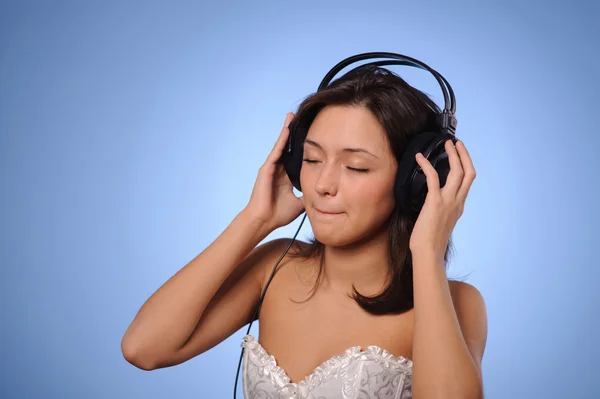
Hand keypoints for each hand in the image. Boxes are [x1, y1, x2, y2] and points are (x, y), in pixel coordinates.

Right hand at [243, 113, 304, 230]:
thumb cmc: (278, 214)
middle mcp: (278, 170)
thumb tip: (322, 193)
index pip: (296, 158)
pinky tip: (287, 129)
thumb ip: (309, 195)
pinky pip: (276, 151)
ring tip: (292, 117)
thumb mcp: (300, 203)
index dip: (302, 148)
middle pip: (288, 148)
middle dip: (293, 134)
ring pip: (281, 146)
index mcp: (286, 177)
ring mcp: (272, 168)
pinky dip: (282, 140)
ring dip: (286, 132)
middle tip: (300, 119)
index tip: (311, 136)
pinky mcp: (266, 169)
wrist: (264, 221)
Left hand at [409, 140, 475, 259]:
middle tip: (456, 143)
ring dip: (453, 155)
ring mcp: (448, 201)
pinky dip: (426, 165)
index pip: (467, 182)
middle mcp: (457, 202)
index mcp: (459, 206)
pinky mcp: (435, 201)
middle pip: (469, 172)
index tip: (460, 155)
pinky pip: (433, 177)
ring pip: (458, 172)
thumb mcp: (440, 222)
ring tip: (446, 144)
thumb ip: (440, 211)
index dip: (465, 166)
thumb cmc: (429, 241)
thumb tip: (432, 205)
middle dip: (464, 155)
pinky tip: (419, 157)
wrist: (428, 252)